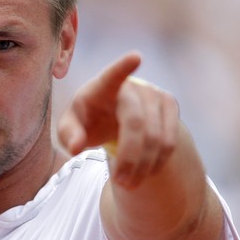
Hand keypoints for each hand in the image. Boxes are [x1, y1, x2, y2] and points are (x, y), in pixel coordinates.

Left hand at [57, 51, 179, 187]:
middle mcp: (132, 86)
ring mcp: (154, 94)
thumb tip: (74, 147)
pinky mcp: (170, 105)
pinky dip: (158, 162)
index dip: (123, 67)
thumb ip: (68, 135)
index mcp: (102, 87)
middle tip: (120, 182)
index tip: (136, 57)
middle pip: (135, 124)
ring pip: (156, 137)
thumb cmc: (88, 120)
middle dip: (129, 157)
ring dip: (144, 166)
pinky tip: (145, 172)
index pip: (112, 76)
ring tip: (129, 183)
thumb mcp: (71, 127)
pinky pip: (170, 140)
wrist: (113, 114)